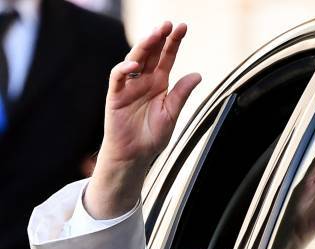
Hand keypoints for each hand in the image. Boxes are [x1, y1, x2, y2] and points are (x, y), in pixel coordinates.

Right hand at [87, 22, 200, 218]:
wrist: (136, 156)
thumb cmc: (153, 137)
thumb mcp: (172, 113)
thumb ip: (182, 94)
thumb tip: (197, 75)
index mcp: (159, 84)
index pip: (167, 57)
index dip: (174, 42)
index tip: (183, 27)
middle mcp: (144, 81)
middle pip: (151, 53)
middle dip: (159, 37)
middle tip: (168, 24)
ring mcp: (129, 86)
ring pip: (134, 59)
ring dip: (144, 45)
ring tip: (155, 35)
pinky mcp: (115, 96)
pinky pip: (117, 78)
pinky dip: (123, 68)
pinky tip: (134, 62)